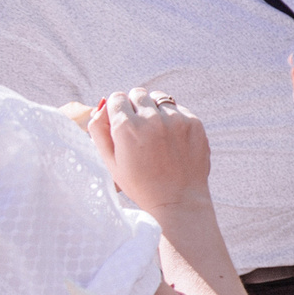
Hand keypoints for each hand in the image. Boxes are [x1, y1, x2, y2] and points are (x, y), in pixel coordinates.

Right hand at [88, 88, 211, 210]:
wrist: (179, 201)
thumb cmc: (140, 184)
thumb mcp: (110, 162)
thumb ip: (99, 130)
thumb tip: (102, 105)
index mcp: (127, 128)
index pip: (117, 97)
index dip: (117, 110)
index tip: (122, 123)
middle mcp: (151, 119)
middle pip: (138, 93)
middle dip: (135, 106)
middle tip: (138, 128)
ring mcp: (176, 120)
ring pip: (159, 98)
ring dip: (155, 109)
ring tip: (156, 132)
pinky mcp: (194, 123)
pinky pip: (178, 109)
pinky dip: (173, 119)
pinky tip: (172, 140)